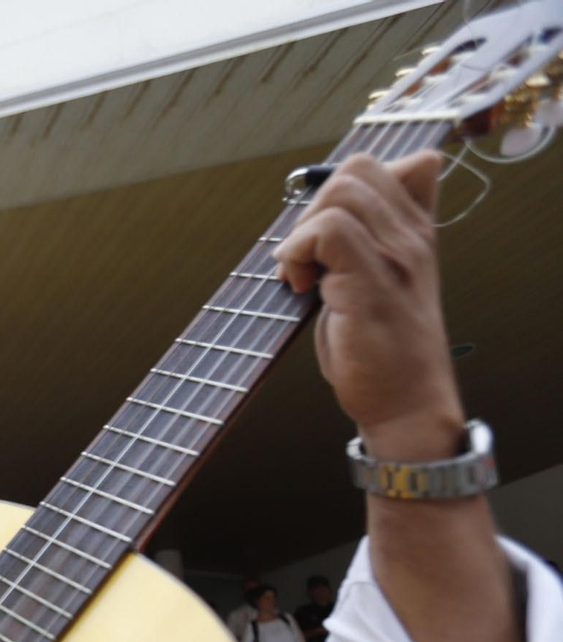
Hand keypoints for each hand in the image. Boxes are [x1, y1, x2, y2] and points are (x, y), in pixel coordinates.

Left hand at [274, 152, 465, 460]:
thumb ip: (355, 246)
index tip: (325, 241)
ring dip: (302, 232)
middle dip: (312, 209)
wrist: (405, 404)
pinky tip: (301, 287)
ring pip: (340, 193)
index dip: (338, 191)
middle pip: (356, 170)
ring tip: (303, 276)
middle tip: (306, 260)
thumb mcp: (372, 284)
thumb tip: (313, 220)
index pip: (384, 165)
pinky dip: (298, 251)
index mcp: (413, 232)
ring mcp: (396, 258)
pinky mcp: (372, 284)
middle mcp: (411, 237)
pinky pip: (329, 231)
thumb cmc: (379, 351)